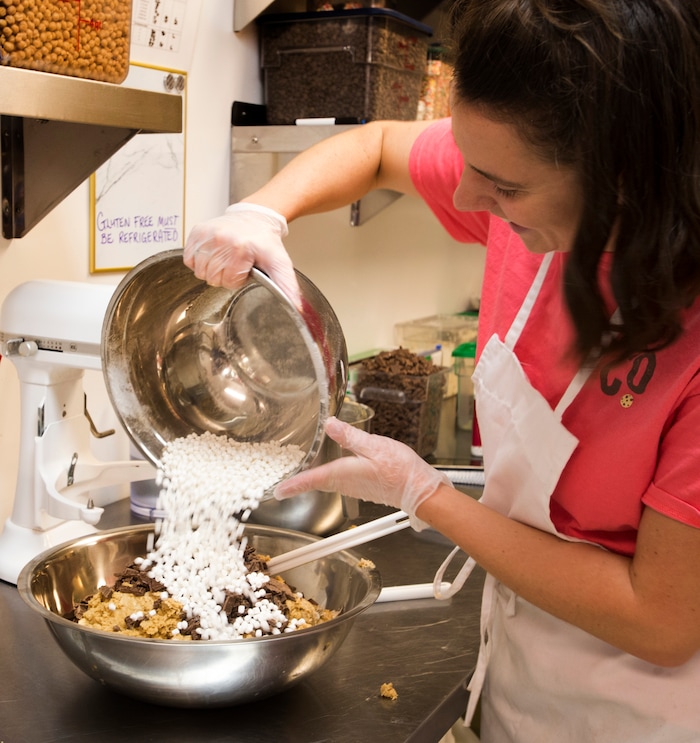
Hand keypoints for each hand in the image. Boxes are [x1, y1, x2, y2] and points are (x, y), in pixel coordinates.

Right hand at [183, 203, 301, 306]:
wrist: (255, 216)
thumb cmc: (265, 241)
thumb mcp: (280, 263)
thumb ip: (288, 286)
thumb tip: (297, 307)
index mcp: (240, 248)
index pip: (229, 282)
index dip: (238, 279)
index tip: (245, 268)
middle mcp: (221, 240)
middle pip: (213, 278)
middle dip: (225, 275)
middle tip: (236, 263)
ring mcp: (207, 235)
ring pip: (200, 271)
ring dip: (212, 269)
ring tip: (226, 258)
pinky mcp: (197, 232)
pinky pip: (189, 259)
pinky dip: (199, 261)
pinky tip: (214, 254)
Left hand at [274, 417, 450, 529]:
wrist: (420, 490)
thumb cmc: (400, 470)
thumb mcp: (373, 446)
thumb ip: (350, 436)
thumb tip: (329, 424)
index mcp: (343, 474)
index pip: (311, 480)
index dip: (292, 485)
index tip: (276, 491)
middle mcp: (345, 484)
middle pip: (317, 482)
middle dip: (300, 481)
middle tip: (284, 482)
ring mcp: (355, 487)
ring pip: (328, 482)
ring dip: (314, 478)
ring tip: (303, 471)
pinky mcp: (364, 486)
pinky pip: (340, 481)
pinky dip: (330, 475)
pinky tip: (333, 465)